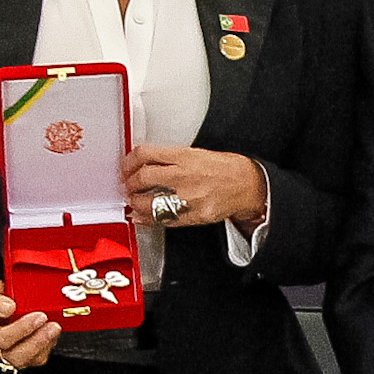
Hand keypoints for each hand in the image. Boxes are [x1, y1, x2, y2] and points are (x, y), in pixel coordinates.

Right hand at [0, 277, 55, 370]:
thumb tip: (8, 308)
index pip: (1, 338)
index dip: (22, 329)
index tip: (38, 315)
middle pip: (15, 355)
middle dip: (36, 341)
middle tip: (51, 325)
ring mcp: (8, 353)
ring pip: (27, 360)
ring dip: (44, 345)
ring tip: (54, 328)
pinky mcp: (22, 355)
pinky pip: (36, 358)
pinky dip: (47, 346)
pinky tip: (51, 333)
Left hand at [122, 145, 266, 228]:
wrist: (248, 185)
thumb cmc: (226, 169)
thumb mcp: (197, 154)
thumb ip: (170, 159)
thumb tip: (146, 165)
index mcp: (185, 156)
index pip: (145, 154)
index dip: (129, 162)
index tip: (125, 167)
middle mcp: (185, 175)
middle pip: (143, 178)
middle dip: (130, 184)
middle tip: (128, 186)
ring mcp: (189, 197)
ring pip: (150, 202)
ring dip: (136, 204)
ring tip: (134, 202)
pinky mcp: (194, 215)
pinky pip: (164, 220)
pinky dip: (148, 220)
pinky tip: (142, 217)